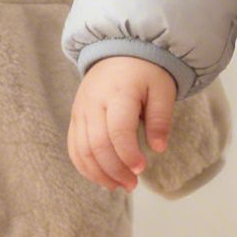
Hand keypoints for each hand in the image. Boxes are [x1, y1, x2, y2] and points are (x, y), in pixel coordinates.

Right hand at [67, 56, 175, 191]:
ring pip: (81, 149)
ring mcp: (80, 110)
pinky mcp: (75, 117)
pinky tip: (102, 178)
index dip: (128, 154)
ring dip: (98, 173)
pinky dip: (84, 167)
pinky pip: (73, 147)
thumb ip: (161, 118)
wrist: (121, 51)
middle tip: (132, 184)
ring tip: (118, 186)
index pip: (117, 130)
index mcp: (118, 93)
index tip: (141, 169)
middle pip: (97, 144)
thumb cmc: (146, 73)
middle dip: (114, 170)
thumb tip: (158, 149)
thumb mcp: (163, 90)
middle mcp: (94, 102)